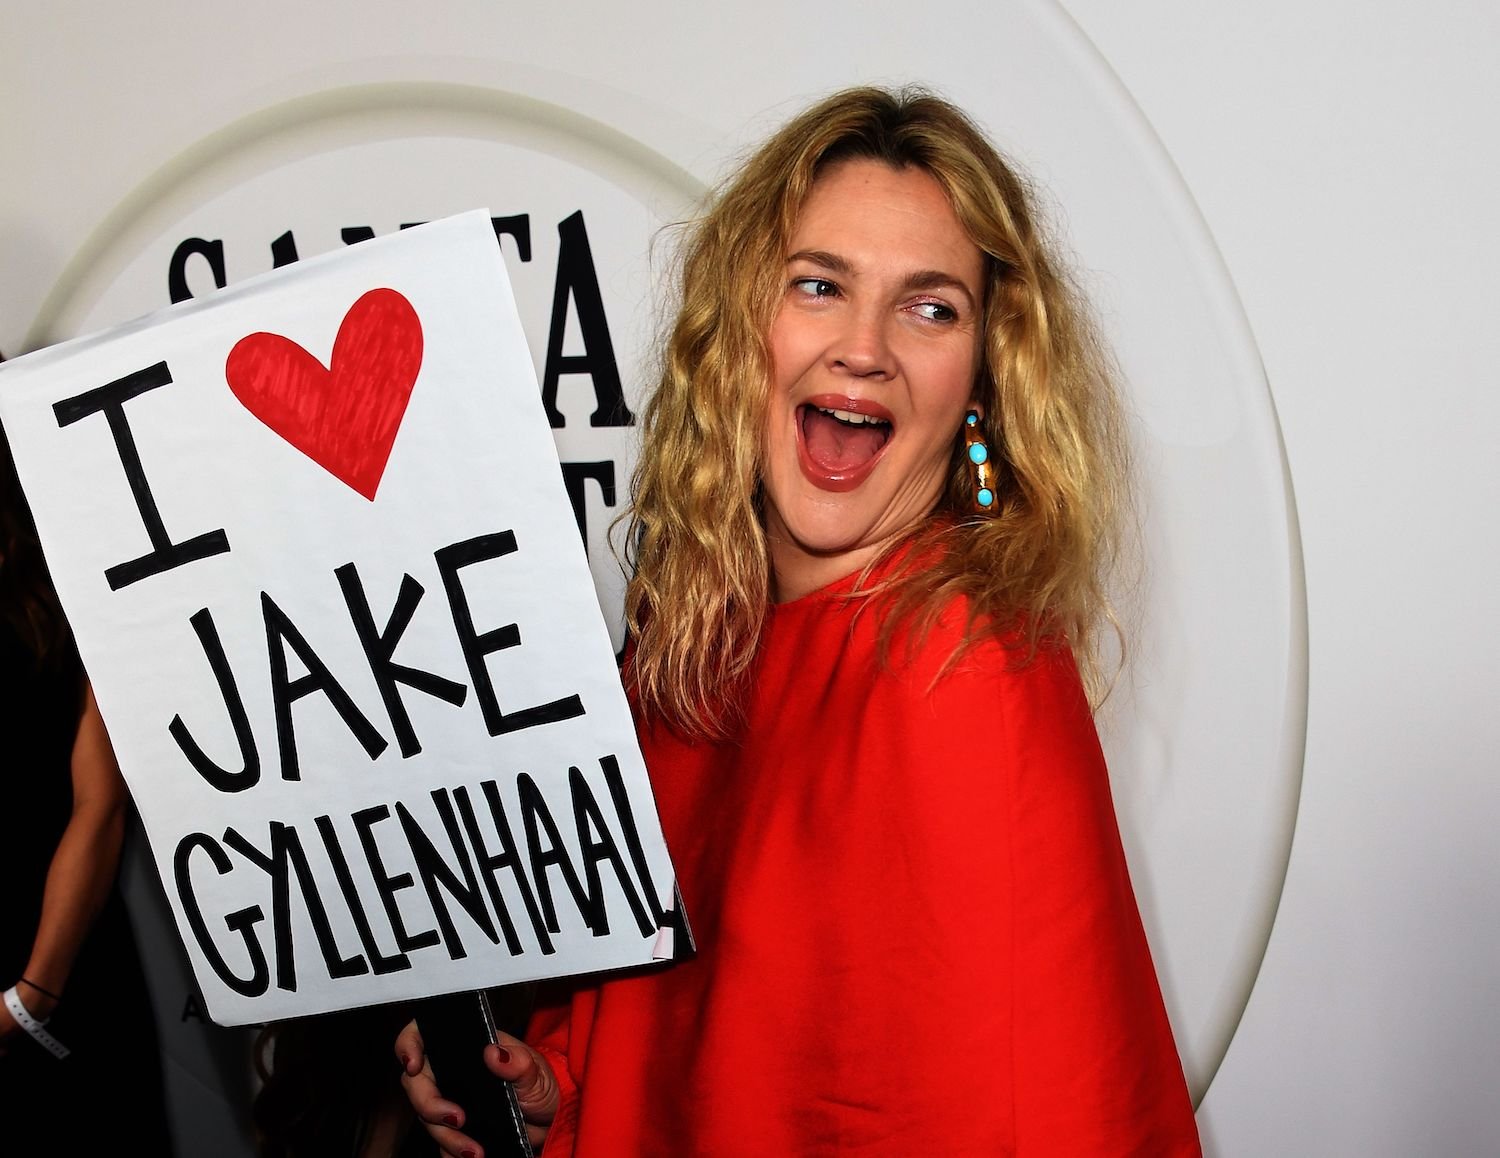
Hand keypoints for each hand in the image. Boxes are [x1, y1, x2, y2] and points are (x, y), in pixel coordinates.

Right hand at [396, 1018, 558, 1155]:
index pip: (425, 1035)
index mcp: (468, 1048)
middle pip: (417, 1082)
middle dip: (429, 1104)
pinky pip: (440, 1144)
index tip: (412, 1064)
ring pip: (426, 1118)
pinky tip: (472, 1156)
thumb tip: (494, 1052)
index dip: (409, 1045)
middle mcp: (453, 1072)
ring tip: (475, 1151)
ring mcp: (451, 1101)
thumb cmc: (541, 1086)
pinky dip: (452, 1153)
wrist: (550, 1122)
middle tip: (457, 1119)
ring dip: (446, 1137)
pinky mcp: (454, 1131)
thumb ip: (519, 1062)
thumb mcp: (536, 1073)